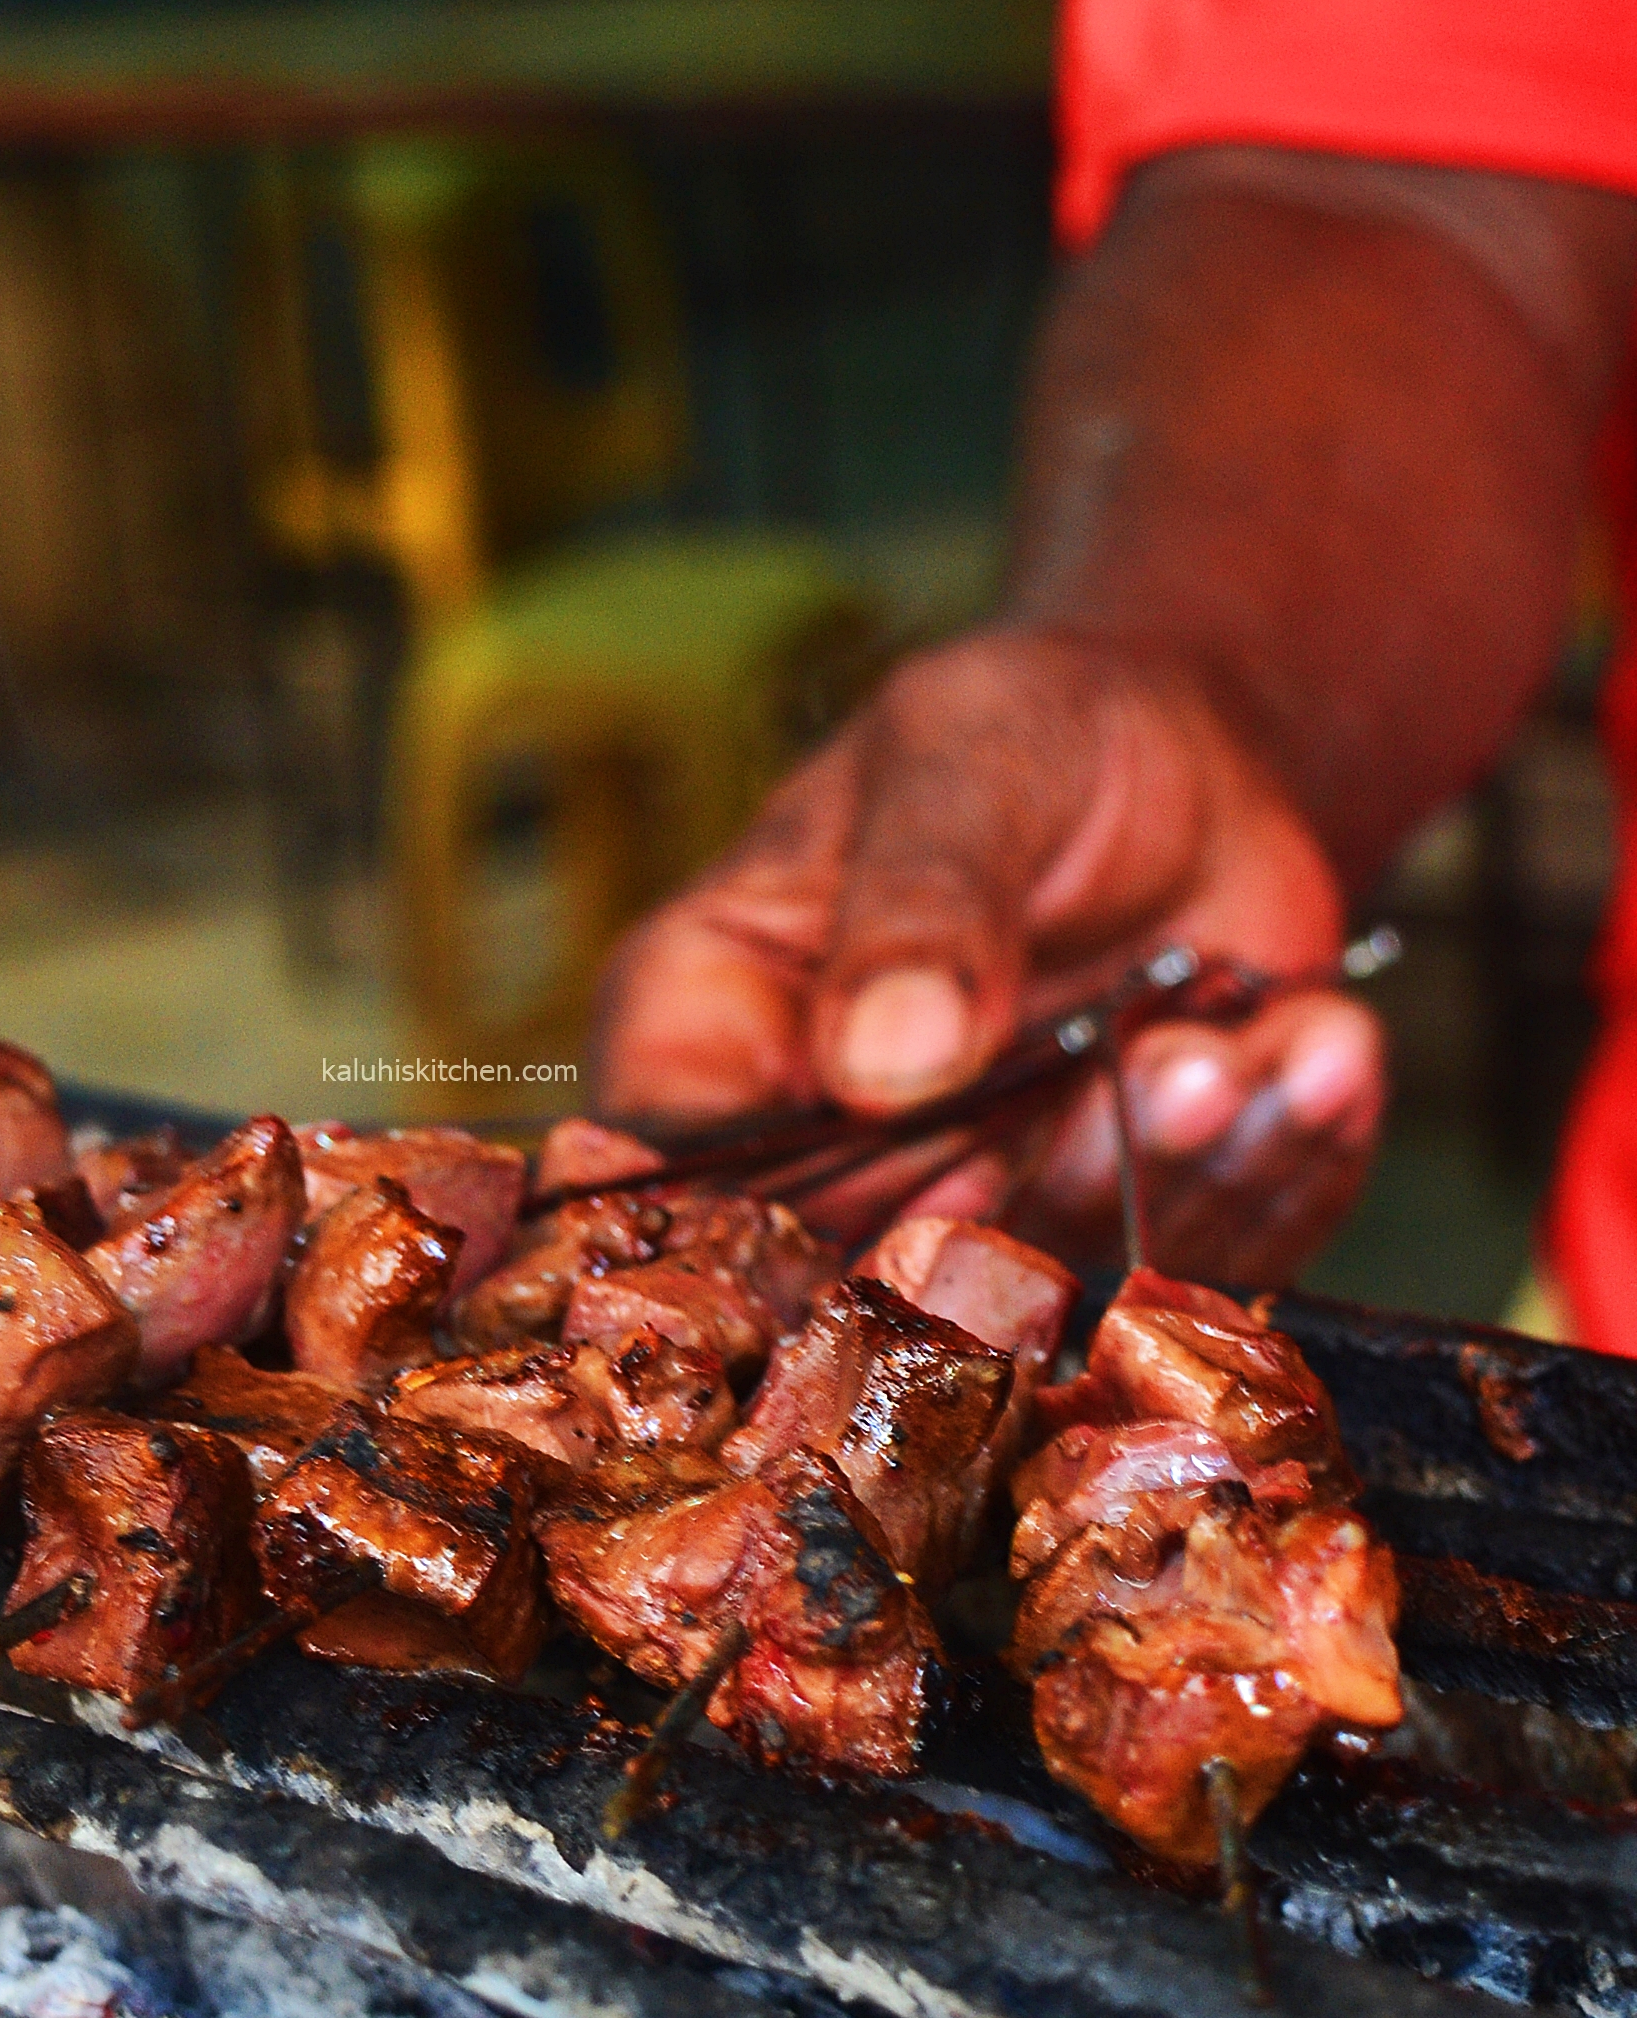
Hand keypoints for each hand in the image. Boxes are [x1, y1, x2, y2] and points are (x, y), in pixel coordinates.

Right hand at [590, 628, 1385, 1287]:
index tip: (953, 1165)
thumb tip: (881, 1063)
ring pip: (1071, 1284)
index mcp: (718, 1030)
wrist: (1194, 753)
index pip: (695, 1182)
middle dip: (1061, 1188)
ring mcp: (984, 1211)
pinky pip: (1207, 1258)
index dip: (816, 1210)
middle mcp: (830, 1156)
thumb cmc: (1027, 733)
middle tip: (1181, 1071)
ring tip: (1250, 1041)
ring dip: (1193, 1172)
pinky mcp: (1127, 1227)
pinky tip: (1321, 1047)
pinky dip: (1286, 1164)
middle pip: (896, 1273)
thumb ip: (919, 902)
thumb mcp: (964, 765)